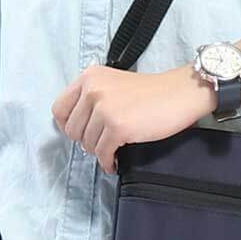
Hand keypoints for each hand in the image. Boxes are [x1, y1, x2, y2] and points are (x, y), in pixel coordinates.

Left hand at [51, 62, 216, 173]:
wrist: (181, 92)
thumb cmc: (151, 91)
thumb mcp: (113, 83)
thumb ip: (92, 97)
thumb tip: (76, 127)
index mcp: (89, 77)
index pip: (59, 109)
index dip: (68, 125)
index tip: (81, 132)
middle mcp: (92, 90)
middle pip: (72, 130)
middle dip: (86, 140)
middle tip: (102, 142)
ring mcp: (104, 109)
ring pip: (87, 144)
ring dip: (100, 151)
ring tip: (113, 149)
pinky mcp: (118, 127)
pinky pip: (103, 154)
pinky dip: (108, 162)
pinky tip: (115, 161)